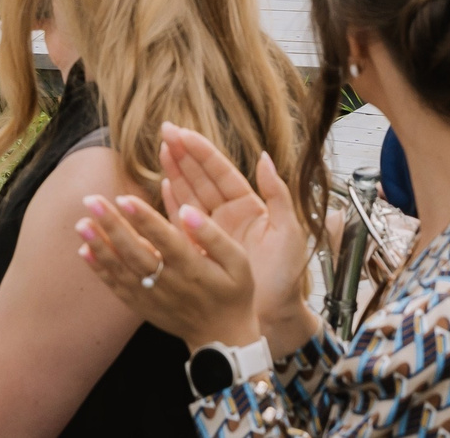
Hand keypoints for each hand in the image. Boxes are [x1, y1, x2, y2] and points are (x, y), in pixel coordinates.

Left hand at [76, 189, 260, 352]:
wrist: (222, 337)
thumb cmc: (233, 292)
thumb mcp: (239, 262)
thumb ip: (214, 235)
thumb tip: (187, 211)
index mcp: (193, 267)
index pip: (164, 239)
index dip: (144, 219)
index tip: (124, 198)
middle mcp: (169, 282)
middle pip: (135, 252)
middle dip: (112, 226)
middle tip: (90, 200)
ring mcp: (152, 297)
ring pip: (121, 269)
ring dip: (99, 246)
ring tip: (81, 223)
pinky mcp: (142, 306)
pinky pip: (117, 287)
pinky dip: (100, 270)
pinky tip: (84, 250)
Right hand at [155, 124, 312, 342]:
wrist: (274, 317)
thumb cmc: (285, 278)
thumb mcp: (288, 233)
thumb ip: (277, 194)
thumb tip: (264, 158)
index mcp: (249, 207)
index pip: (222, 173)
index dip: (203, 152)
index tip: (184, 134)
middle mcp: (229, 216)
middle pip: (202, 179)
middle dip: (184, 155)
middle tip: (165, 132)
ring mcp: (212, 232)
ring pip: (190, 196)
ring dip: (175, 173)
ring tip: (161, 150)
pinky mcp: (200, 250)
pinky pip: (182, 222)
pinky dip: (172, 204)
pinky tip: (163, 186)